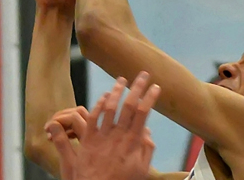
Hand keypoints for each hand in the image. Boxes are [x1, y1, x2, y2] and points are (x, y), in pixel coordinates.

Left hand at [45, 72, 159, 179]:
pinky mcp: (87, 140)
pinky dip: (98, 104)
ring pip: (109, 107)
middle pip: (128, 105)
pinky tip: (104, 96)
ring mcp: (101, 136)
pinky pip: (92, 117)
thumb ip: (147, 149)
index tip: (156, 87)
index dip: (150, 97)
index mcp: (132, 142)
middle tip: (143, 74)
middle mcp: (117, 136)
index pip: (143, 113)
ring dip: (117, 90)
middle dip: (137, 87)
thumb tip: (147, 130)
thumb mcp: (141, 170)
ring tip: (122, 79)